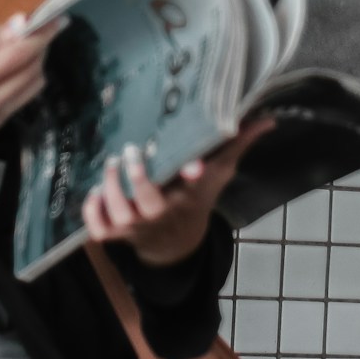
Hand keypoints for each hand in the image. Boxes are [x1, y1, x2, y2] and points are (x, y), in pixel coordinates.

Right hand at [0, 15, 62, 150]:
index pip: (17, 57)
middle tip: (40, 25)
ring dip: (36, 61)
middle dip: (40, 45)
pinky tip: (15, 63)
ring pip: (34, 86)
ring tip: (26, 42)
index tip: (58, 18)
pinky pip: (24, 97)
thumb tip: (20, 25)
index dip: (40, 36)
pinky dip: (27, 76)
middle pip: (31, 72)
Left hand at [82, 120, 272, 266]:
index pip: (196, 185)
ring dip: (111, 190)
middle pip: (148, 204)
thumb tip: (267, 119)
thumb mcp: (220, 172)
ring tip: (110, 164)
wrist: (177, 240)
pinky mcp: (117, 232)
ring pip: (121, 215)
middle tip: (132, 151)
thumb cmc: (197, 195)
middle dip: (138, 180)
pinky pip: (100, 231)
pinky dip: (92, 215)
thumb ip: (239, 143)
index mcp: (189, 194)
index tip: (193, 168)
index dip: (194, 175)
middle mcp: (162, 211)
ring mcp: (138, 224)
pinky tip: (92, 194)